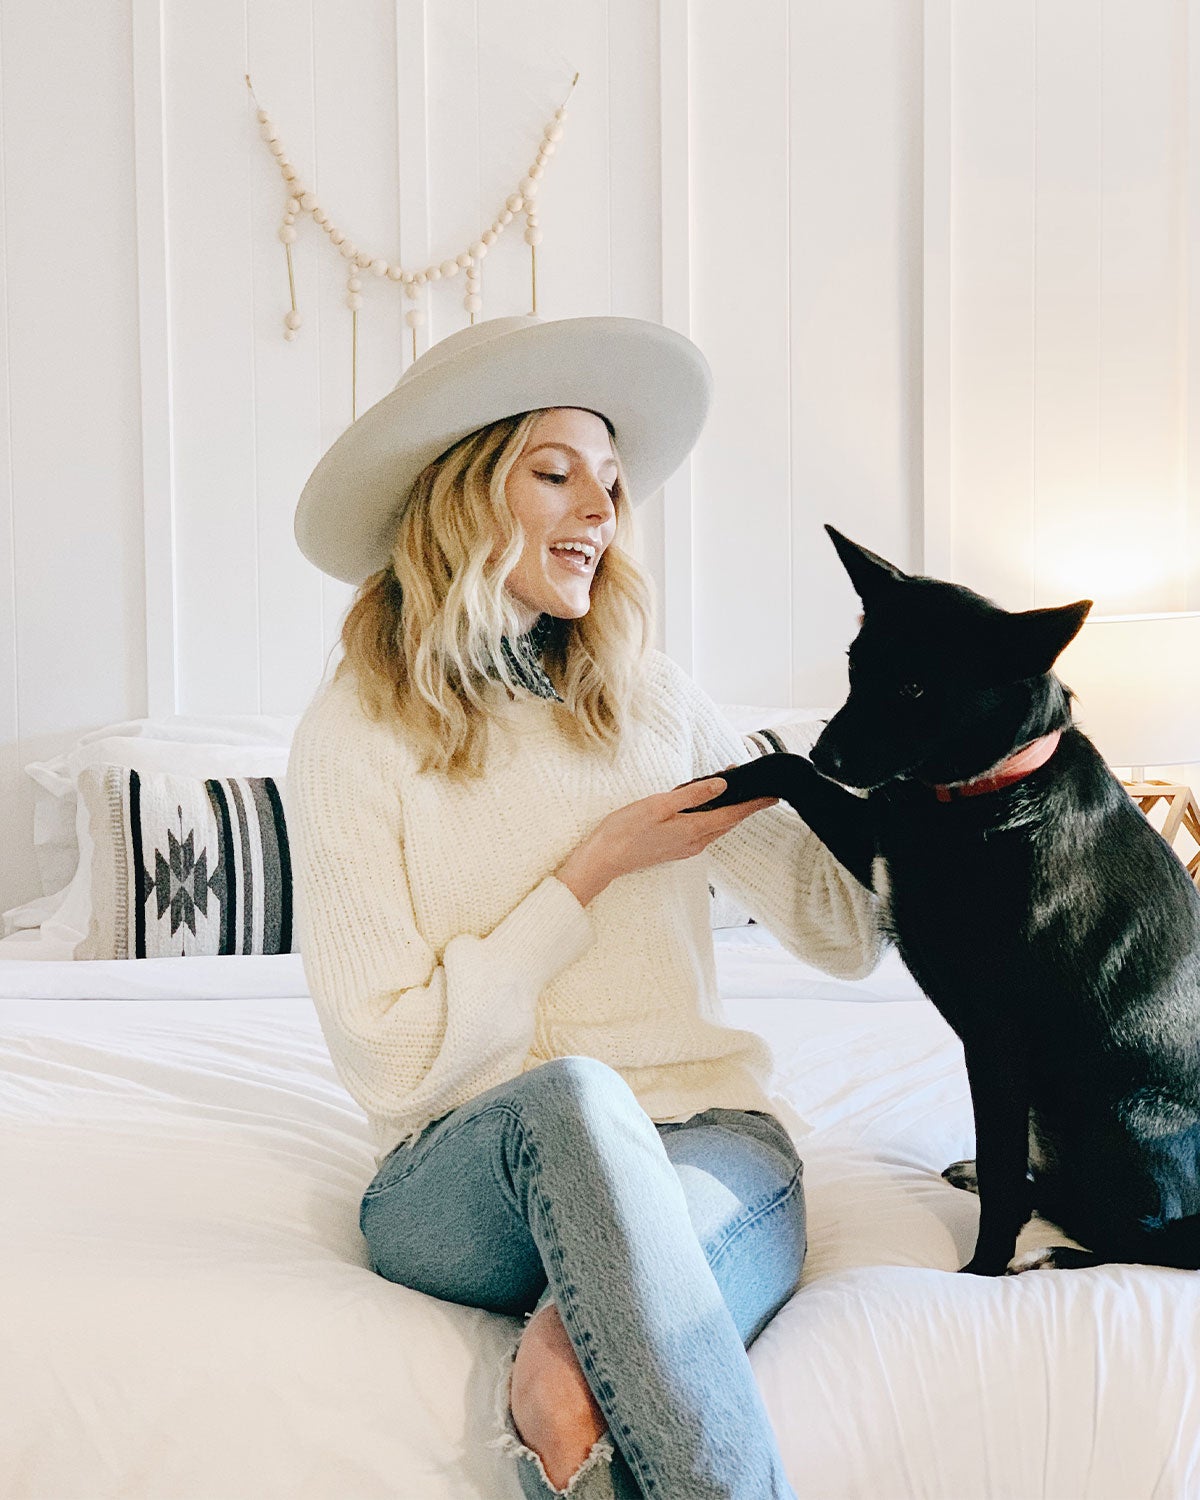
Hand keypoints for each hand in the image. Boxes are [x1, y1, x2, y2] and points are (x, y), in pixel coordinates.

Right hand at [555, 771, 776, 905]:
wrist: (604, 860)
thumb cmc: (626, 830)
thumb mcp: (658, 804)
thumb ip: (692, 795)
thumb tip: (722, 785)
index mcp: (694, 830)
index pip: (733, 815)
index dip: (754, 804)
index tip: (773, 795)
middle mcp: (696, 842)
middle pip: (729, 822)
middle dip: (746, 807)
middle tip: (760, 790)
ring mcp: (686, 848)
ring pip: (717, 827)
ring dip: (729, 812)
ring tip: (738, 794)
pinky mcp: (676, 848)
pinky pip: (704, 831)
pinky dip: (713, 818)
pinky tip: (709, 807)